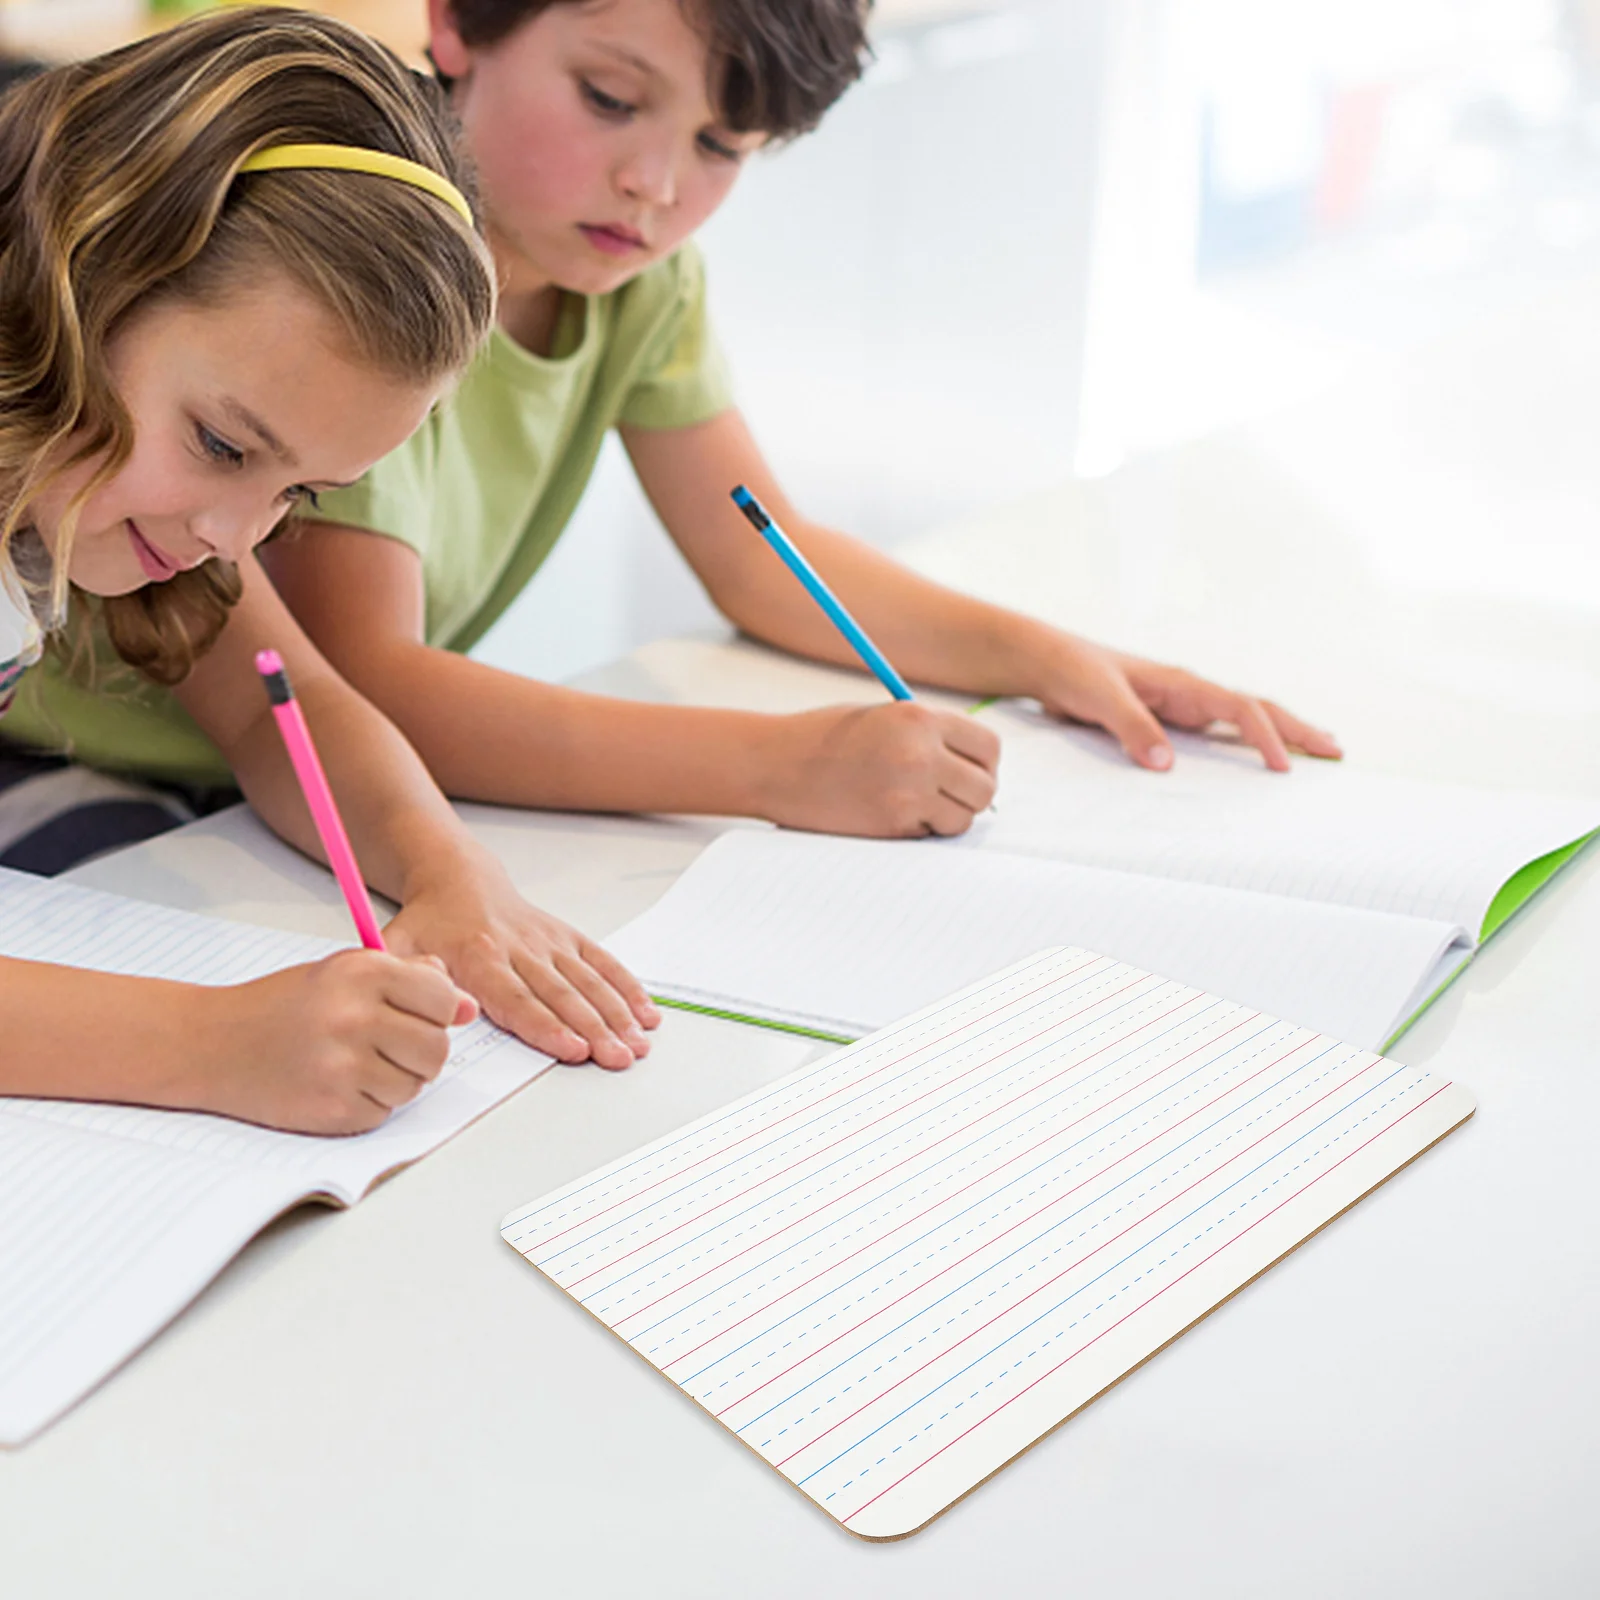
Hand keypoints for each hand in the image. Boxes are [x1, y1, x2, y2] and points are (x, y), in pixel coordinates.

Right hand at [189, 950, 476, 1134]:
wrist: (212, 1044)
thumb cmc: (284, 1005)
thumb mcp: (345, 971)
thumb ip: (411, 980)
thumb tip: (467, 1006)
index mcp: (363, 974)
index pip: (444, 999)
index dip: (439, 1010)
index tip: (420, 1013)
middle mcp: (356, 1018)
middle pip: (438, 1048)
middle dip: (423, 1049)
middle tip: (390, 1043)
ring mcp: (343, 1068)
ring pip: (416, 1084)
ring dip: (398, 1079)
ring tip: (358, 1061)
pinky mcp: (333, 1109)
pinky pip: (385, 1112)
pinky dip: (371, 1103)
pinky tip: (338, 1083)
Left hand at [384, 845, 658, 1070]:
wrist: (457, 880)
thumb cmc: (429, 923)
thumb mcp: (398, 945)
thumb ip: (401, 976)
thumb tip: (429, 1010)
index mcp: (478, 957)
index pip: (516, 998)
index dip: (546, 1026)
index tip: (573, 1049)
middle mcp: (520, 948)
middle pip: (561, 995)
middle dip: (595, 1028)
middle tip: (618, 1058)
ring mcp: (548, 942)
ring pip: (587, 981)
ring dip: (616, 1014)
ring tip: (639, 1044)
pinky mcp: (566, 937)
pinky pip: (601, 962)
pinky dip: (626, 986)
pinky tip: (646, 1013)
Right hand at [758, 701, 999, 836]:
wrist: (774, 765)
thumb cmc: (823, 738)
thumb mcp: (883, 717)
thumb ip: (928, 733)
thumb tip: (971, 763)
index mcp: (919, 719)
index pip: (988, 746)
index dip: (984, 762)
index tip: (970, 769)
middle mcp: (920, 755)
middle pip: (984, 788)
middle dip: (971, 794)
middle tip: (948, 794)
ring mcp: (907, 794)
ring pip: (962, 818)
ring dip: (947, 817)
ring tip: (915, 805)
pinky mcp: (890, 825)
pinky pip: (928, 834)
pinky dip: (918, 830)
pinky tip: (887, 813)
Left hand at [1033, 637, 1341, 771]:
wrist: (1049, 662)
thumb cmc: (1074, 671)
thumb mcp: (1099, 698)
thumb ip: (1131, 727)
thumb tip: (1166, 764)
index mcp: (1182, 684)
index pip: (1239, 709)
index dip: (1265, 737)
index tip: (1284, 767)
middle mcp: (1190, 693)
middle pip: (1257, 709)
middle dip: (1297, 729)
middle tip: (1336, 752)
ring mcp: (1182, 706)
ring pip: (1242, 720)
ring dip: (1280, 734)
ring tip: (1316, 752)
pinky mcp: (1168, 719)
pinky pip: (1215, 733)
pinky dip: (1245, 743)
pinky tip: (1257, 759)